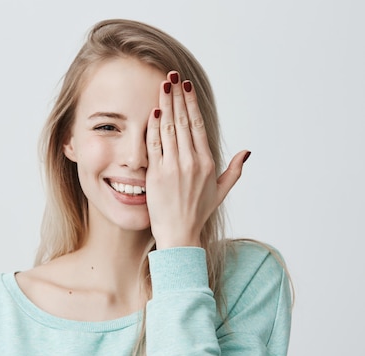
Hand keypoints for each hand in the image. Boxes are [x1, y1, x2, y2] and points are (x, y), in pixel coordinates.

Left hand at [146, 71, 249, 248]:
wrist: (179, 233)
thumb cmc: (198, 213)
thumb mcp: (221, 191)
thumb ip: (234, 170)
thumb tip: (246, 151)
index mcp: (207, 162)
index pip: (198, 125)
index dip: (191, 103)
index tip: (186, 87)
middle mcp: (191, 161)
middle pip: (182, 121)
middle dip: (177, 96)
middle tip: (171, 76)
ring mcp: (173, 167)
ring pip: (169, 129)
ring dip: (165, 105)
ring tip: (162, 86)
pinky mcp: (157, 174)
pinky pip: (154, 145)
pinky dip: (153, 128)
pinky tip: (154, 112)